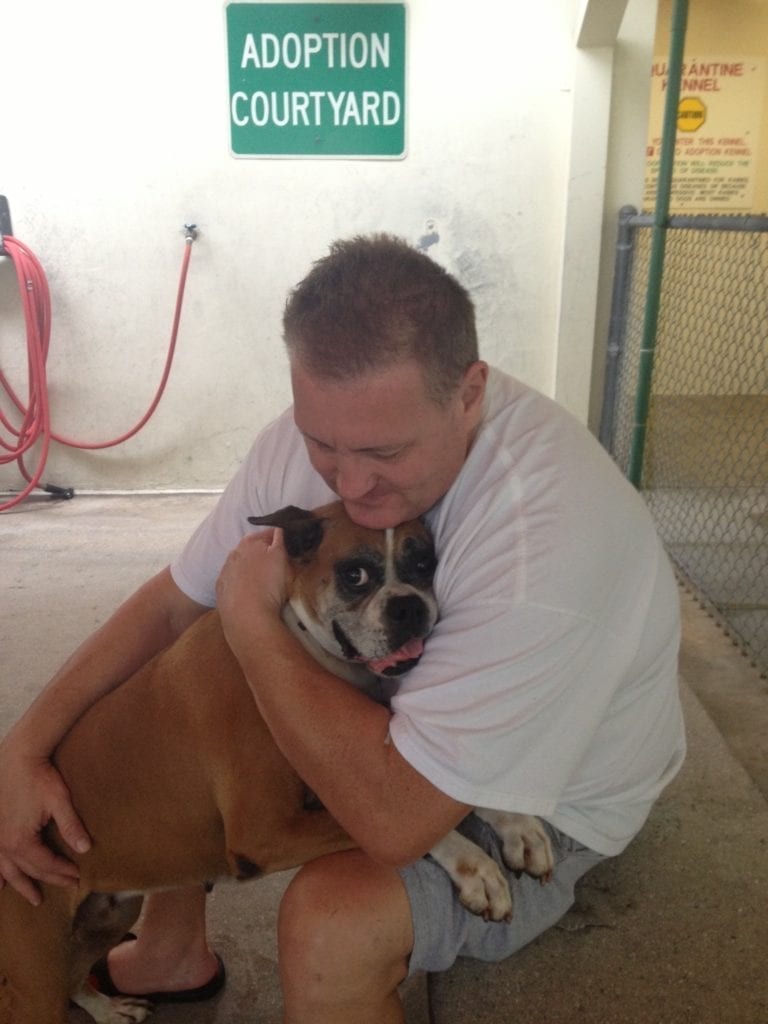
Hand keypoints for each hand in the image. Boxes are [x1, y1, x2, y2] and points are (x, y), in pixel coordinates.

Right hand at [0, 742, 89, 904]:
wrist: (18, 756)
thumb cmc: (40, 777)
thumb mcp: (60, 801)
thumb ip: (72, 826)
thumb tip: (86, 849)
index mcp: (21, 841)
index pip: (46, 864)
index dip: (63, 871)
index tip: (78, 876)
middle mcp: (4, 844)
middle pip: (29, 870)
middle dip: (50, 878)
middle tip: (69, 885)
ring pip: (8, 870)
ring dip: (21, 885)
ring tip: (34, 898)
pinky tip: (0, 884)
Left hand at [216, 528, 288, 654]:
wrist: (247, 617)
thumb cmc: (268, 584)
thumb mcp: (281, 557)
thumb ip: (280, 538)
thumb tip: (280, 526)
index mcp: (250, 541)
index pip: (270, 533)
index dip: (283, 539)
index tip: (292, 548)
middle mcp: (234, 552)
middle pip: (254, 549)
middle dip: (266, 554)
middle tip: (280, 566)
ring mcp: (225, 572)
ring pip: (243, 565)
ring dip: (253, 568)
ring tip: (266, 582)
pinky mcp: (221, 590)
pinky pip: (235, 581)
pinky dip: (243, 583)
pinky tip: (251, 592)